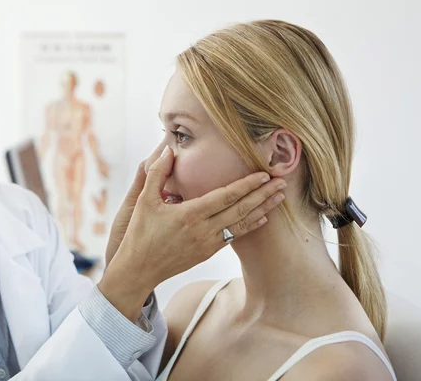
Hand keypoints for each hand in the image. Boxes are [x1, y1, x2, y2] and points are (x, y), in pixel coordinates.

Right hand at [99, 146, 285, 320]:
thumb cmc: (139, 234)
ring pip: (242, 224)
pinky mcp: (207, 253)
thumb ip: (156, 173)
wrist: (138, 270)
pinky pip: (234, 237)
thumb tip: (167, 150)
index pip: (226, 196)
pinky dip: (250, 226)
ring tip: (279, 198)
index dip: (247, 185)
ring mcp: (207, 244)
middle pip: (241, 209)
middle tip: (282, 182)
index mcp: (190, 215)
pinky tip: (261, 218)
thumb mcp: (143, 201)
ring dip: (262, 210)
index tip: (264, 174)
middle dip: (263, 195)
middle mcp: (203, 230)